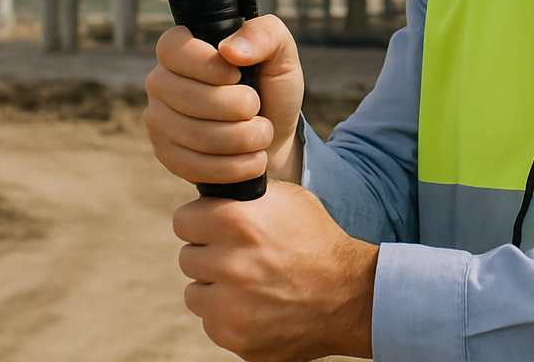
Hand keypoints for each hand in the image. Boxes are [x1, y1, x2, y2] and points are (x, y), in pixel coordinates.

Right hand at [144, 14, 305, 186]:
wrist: (272, 137)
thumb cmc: (270, 88)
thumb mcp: (280, 53)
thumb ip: (263, 35)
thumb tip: (230, 49)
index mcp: (181, 49)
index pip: (172, 49)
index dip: (204, 64)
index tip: (236, 75)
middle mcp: (161, 81)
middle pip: (184, 96)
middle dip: (233, 107)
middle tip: (257, 108)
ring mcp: (158, 120)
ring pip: (190, 134)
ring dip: (238, 138)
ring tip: (262, 134)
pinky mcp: (166, 155)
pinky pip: (191, 165)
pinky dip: (231, 166)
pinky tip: (253, 160)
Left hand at [175, 180, 376, 360]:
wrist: (350, 295)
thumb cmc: (317, 241)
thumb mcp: (287, 200)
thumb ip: (242, 196)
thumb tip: (210, 195)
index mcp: (237, 223)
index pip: (183, 220)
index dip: (199, 222)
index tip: (212, 228)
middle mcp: (230, 265)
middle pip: (188, 258)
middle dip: (209, 256)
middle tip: (238, 258)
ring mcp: (232, 307)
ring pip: (195, 294)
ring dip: (214, 289)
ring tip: (247, 284)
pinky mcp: (238, 339)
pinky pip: (212, 323)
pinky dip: (228, 317)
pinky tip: (257, 307)